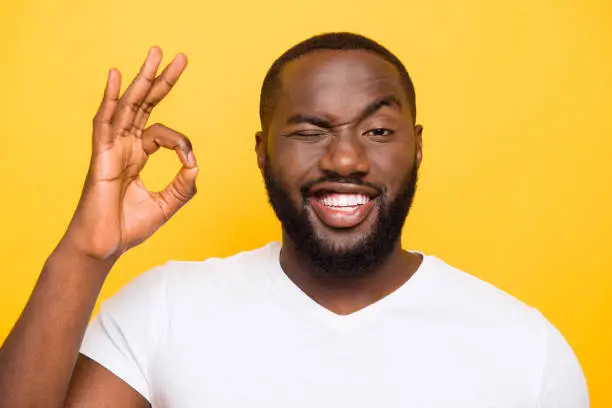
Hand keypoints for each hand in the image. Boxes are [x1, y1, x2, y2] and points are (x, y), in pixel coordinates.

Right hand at [63, 47, 197, 259]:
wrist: (104, 247)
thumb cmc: (127, 228)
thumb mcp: (166, 205)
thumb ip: (183, 186)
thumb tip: (195, 164)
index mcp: (136, 157)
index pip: (161, 133)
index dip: (180, 142)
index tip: (189, 162)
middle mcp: (124, 147)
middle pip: (144, 106)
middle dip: (161, 81)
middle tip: (179, 57)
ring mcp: (111, 149)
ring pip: (127, 107)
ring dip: (141, 80)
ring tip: (154, 54)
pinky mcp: (101, 157)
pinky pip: (104, 123)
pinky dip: (111, 100)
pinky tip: (117, 77)